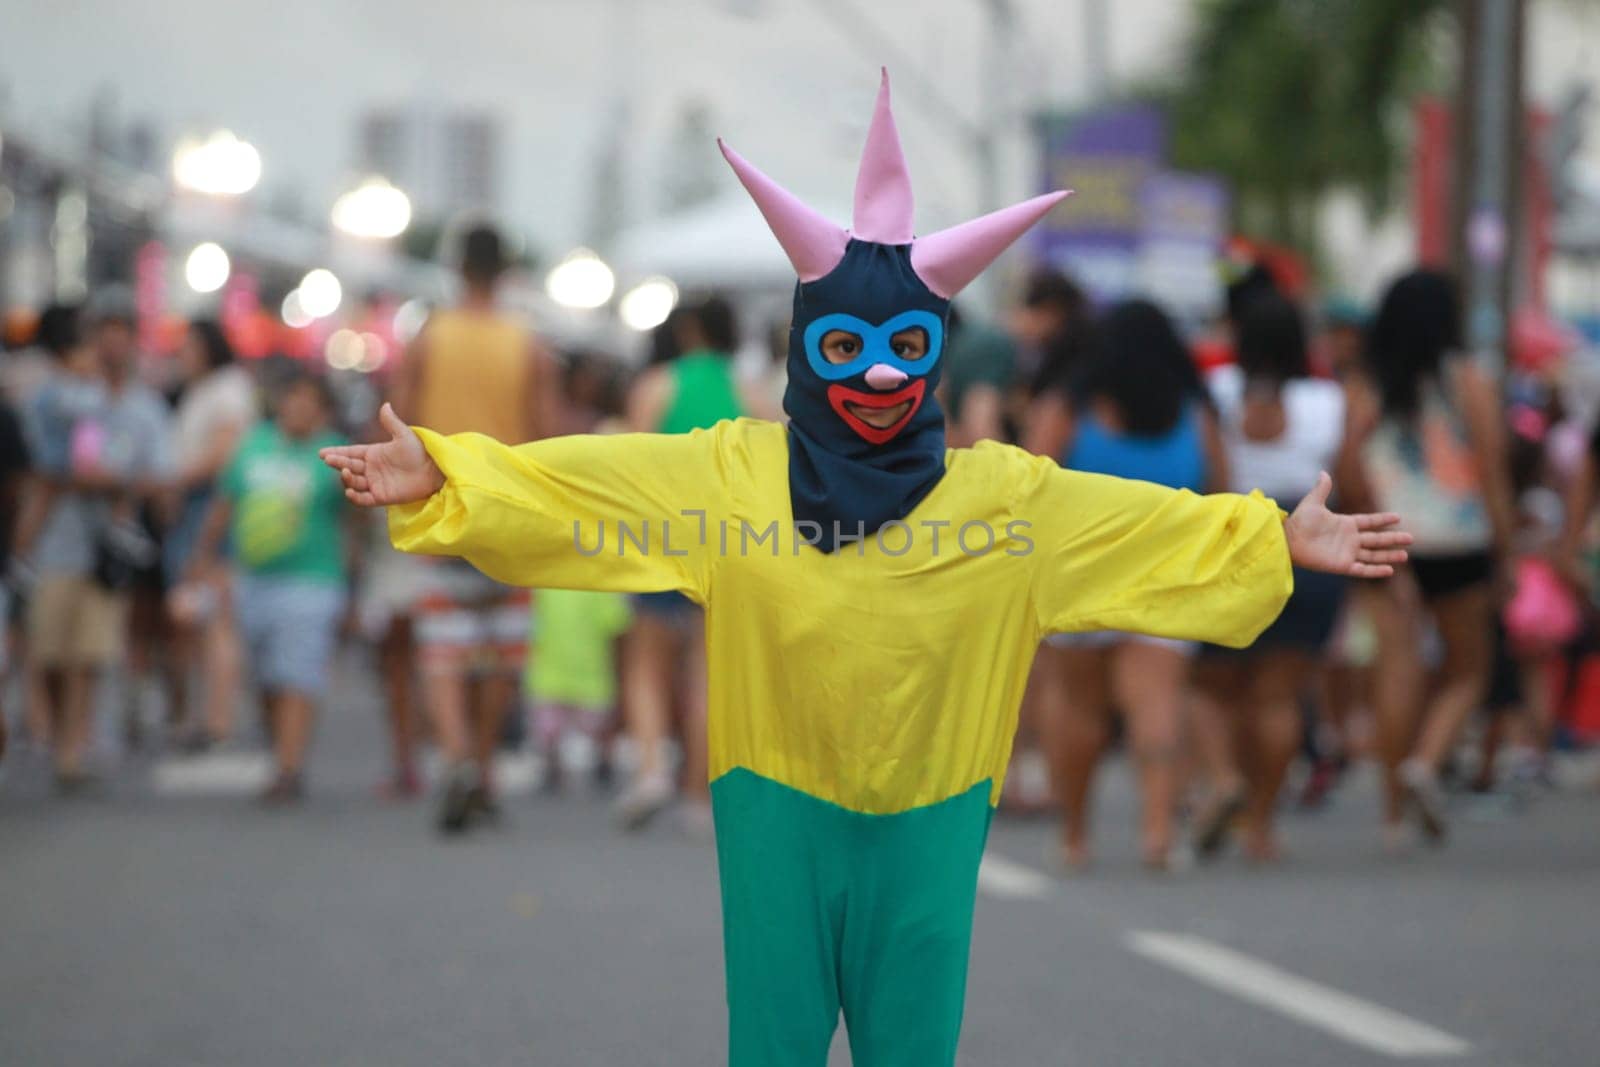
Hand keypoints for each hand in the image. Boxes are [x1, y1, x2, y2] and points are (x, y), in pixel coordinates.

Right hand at [319, 404, 443, 507]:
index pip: (351, 452)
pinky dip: (355, 497)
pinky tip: (350, 491)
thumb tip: (385, 405)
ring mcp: (376, 483)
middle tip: (329, 459)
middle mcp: (372, 469)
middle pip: (349, 466)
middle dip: (337, 462)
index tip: (322, 452)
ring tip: (345, 471)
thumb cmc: (421, 452)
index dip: (337, 452)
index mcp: (374, 453)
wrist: (434, 471)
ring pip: (354, 482)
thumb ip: (392, 423)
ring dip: (347, 477)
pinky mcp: (382, 496)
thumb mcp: (404, 436)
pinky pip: (364, 499)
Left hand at [1283, 471, 1412, 577]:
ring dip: (1389, 556)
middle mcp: (1349, 539)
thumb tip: (1324, 472)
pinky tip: (1389, 570)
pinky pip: (1362, 569)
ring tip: (1405, 555)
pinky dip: (1375, 570)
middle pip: (1376, 539)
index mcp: (1345, 524)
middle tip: (1411, 538)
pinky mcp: (1341, 565)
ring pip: (1373, 555)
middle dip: (1393, 539)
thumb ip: (1322, 489)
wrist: (1288, 540)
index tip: (1398, 517)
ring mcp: (1347, 553)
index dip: (1382, 520)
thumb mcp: (1312, 503)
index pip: (1369, 522)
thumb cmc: (1299, 522)